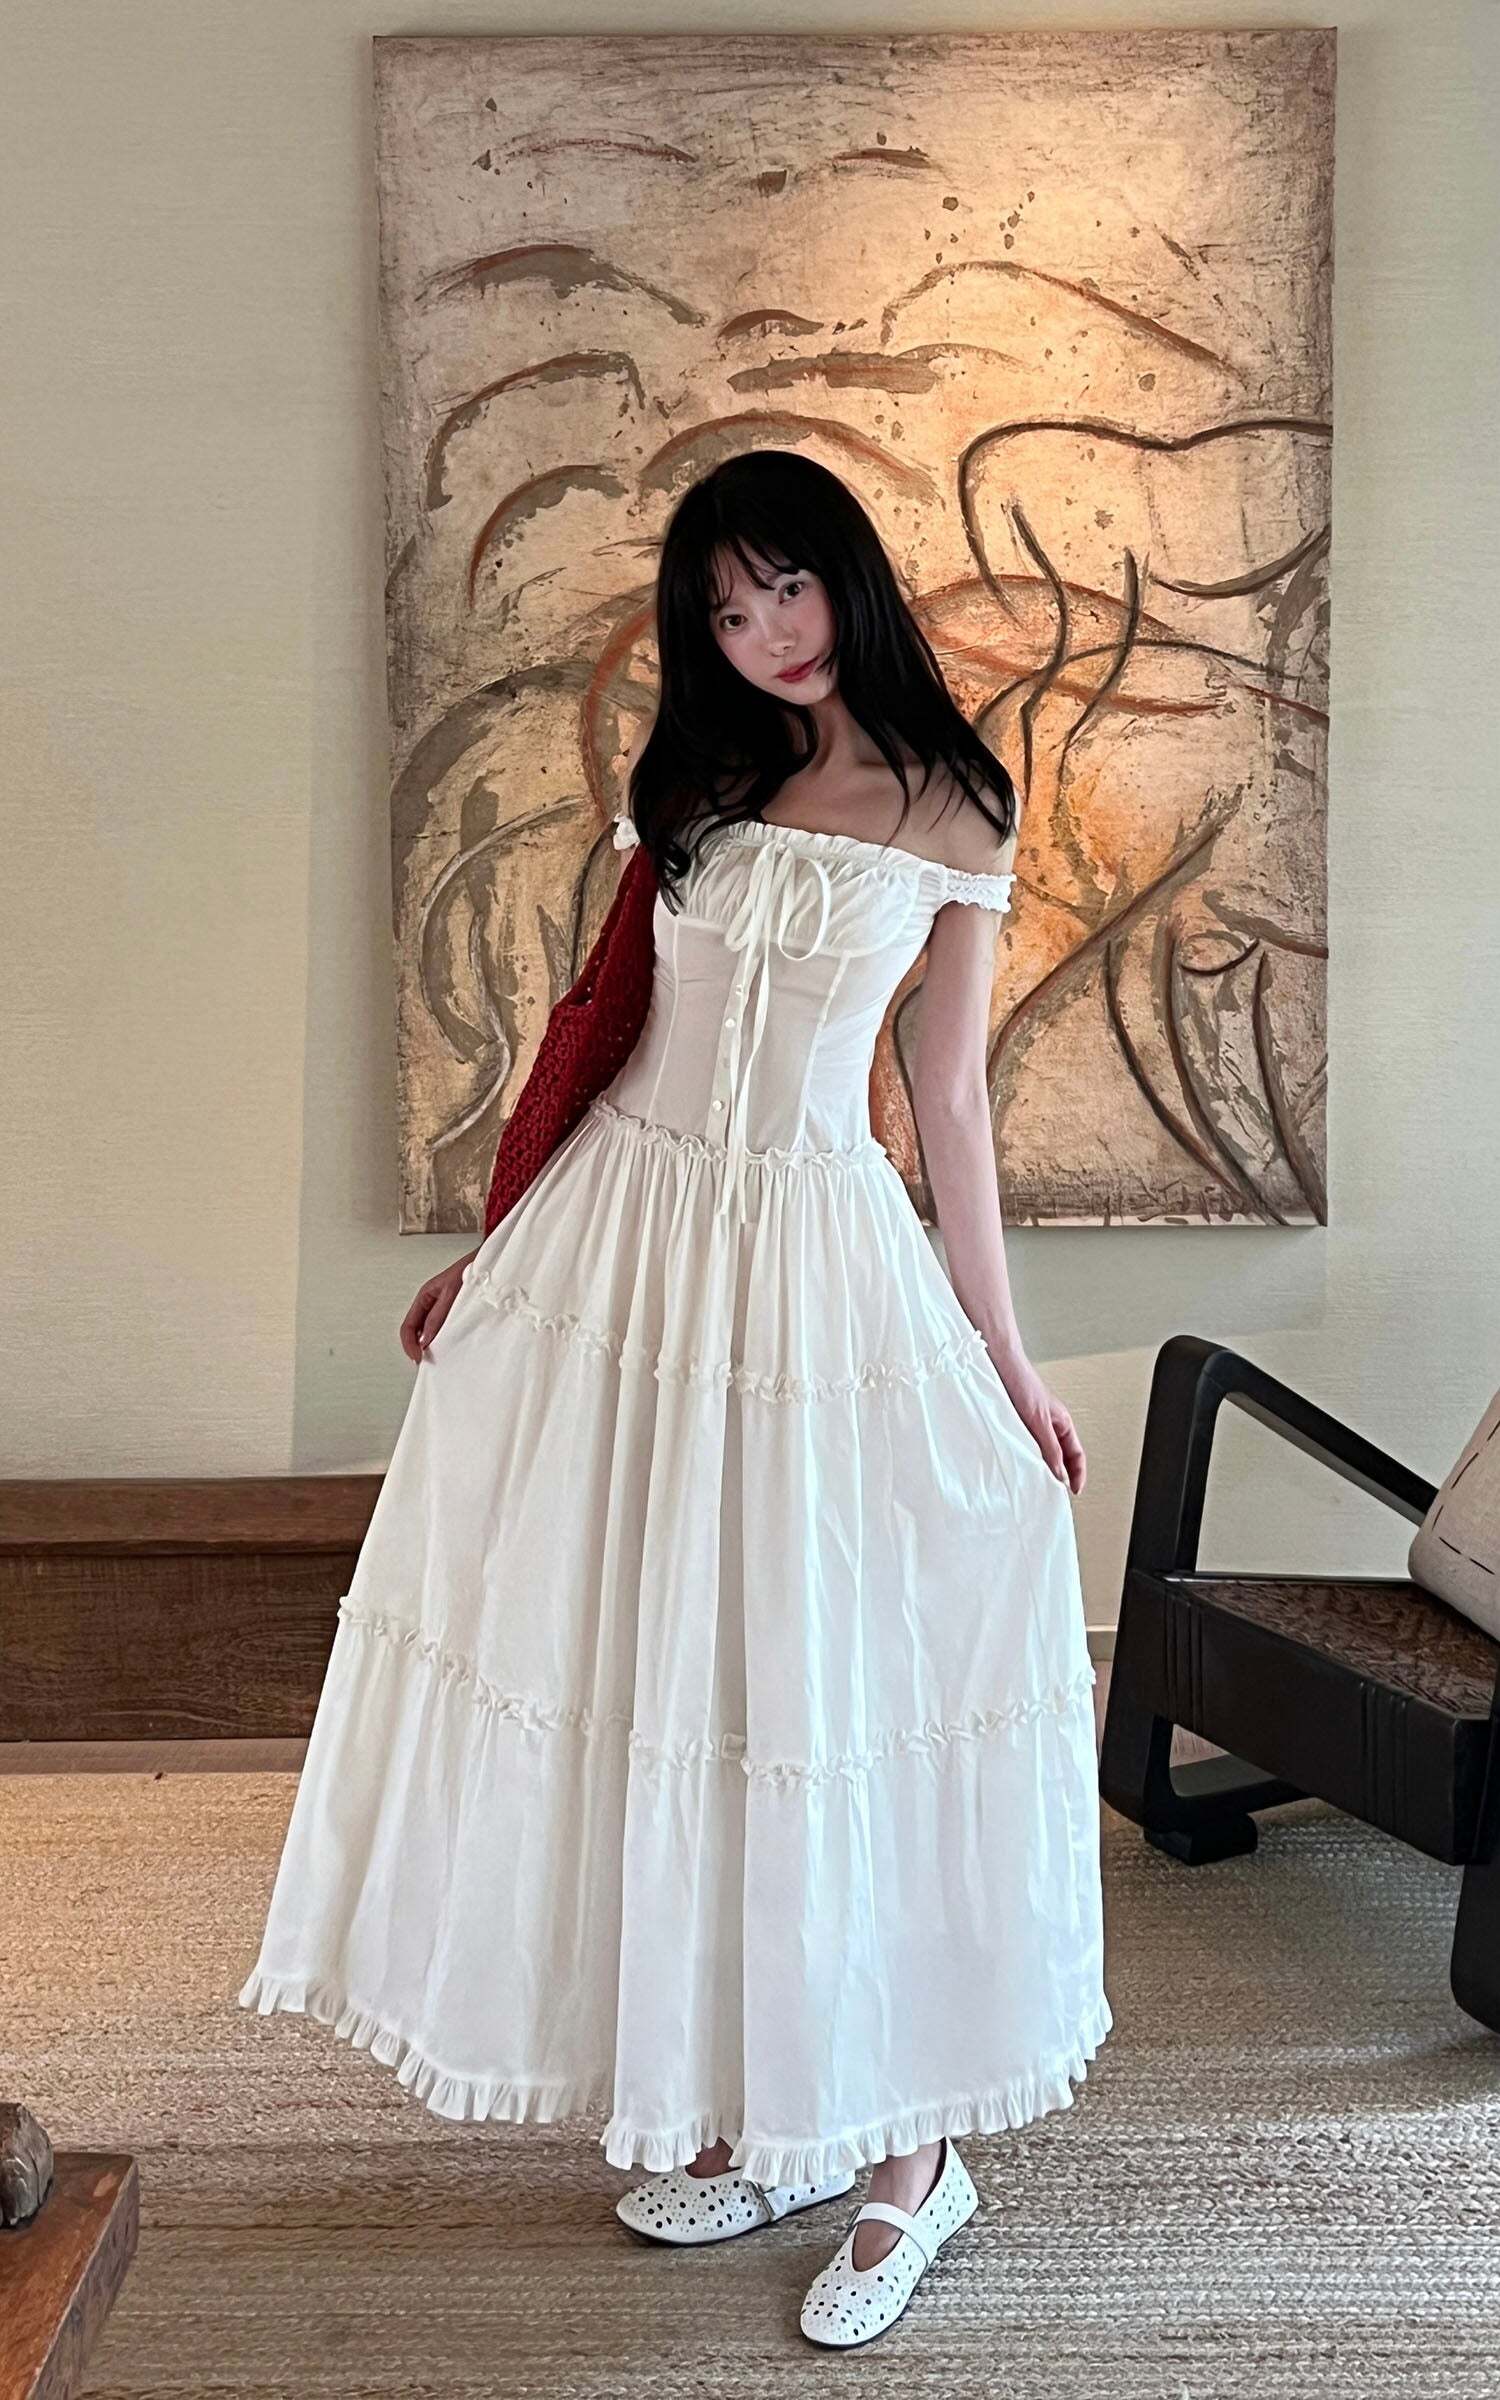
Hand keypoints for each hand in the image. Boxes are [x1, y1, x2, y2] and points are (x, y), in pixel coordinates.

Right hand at [400, 1249, 477, 1363]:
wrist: (489, 1262)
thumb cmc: (470, 1271)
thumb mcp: (451, 1294)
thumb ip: (437, 1317)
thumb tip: (424, 1341)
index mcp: (424, 1298)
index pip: (408, 1327)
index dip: (409, 1345)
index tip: (418, 1358)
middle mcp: (430, 1305)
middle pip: (415, 1332)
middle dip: (418, 1348)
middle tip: (428, 1364)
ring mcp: (441, 1310)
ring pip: (428, 1333)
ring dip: (430, 1346)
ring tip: (439, 1359)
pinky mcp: (454, 1313)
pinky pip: (443, 1330)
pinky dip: (443, 1341)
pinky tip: (451, 1347)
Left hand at [987, 1340, 1085, 1493]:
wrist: (998, 1364)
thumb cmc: (1021, 1383)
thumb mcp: (1038, 1420)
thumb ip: (1050, 1447)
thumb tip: (1060, 1474)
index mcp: (1062, 1423)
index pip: (1077, 1455)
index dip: (1078, 1474)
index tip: (1074, 1491)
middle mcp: (1049, 1425)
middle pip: (1061, 1457)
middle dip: (1060, 1475)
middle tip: (1053, 1493)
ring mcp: (1032, 1425)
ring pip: (1042, 1453)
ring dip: (1042, 1467)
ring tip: (1036, 1483)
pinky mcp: (1016, 1424)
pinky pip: (1025, 1446)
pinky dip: (1025, 1458)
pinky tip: (1017, 1465)